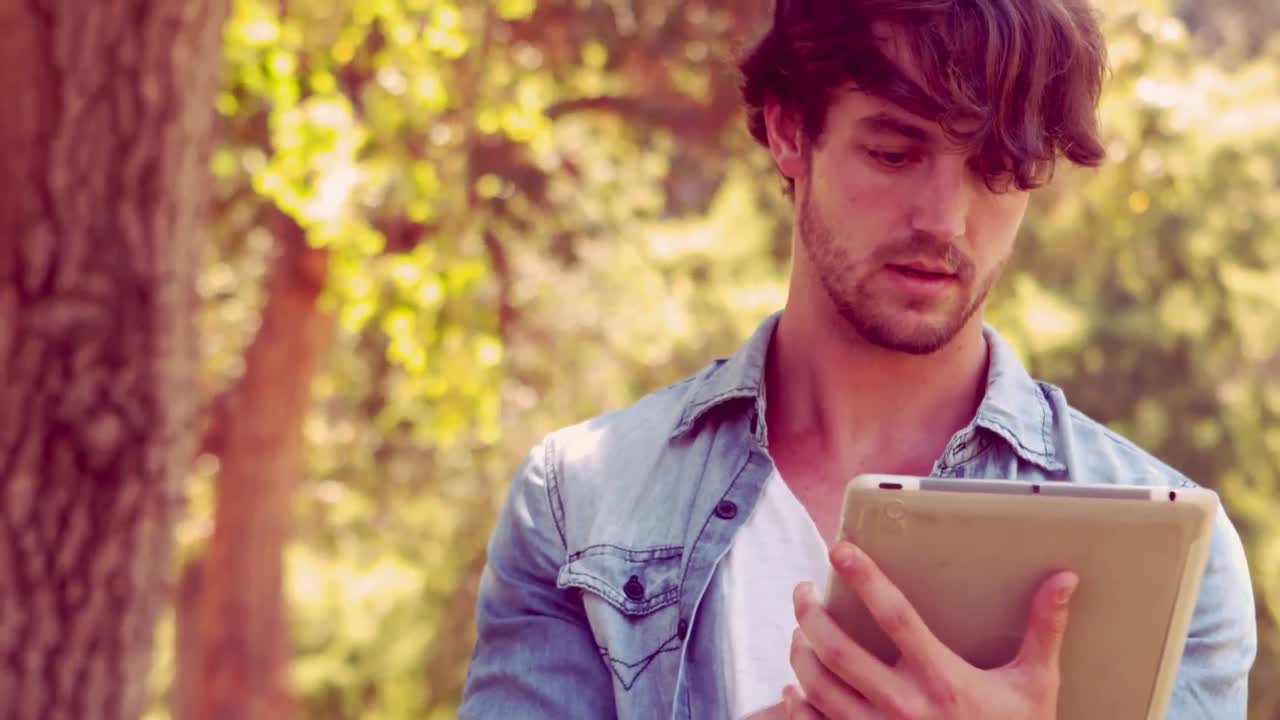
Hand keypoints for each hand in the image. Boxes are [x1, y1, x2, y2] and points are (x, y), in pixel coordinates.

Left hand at [785, 542, 1077, 719]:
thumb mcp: (1035, 684)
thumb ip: (1044, 628)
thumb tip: (1064, 578)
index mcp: (945, 681)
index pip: (896, 617)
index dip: (866, 579)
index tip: (840, 549)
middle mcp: (906, 708)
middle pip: (840, 651)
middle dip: (811, 615)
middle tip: (803, 590)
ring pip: (820, 687)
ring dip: (800, 653)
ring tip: (800, 630)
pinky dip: (797, 705)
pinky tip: (795, 686)